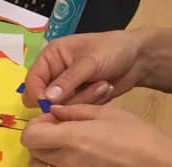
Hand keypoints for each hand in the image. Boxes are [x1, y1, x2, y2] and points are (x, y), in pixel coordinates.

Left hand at [21, 104, 171, 166]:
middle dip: (39, 138)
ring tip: (63, 146)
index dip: (35, 125)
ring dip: (43, 154)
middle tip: (57, 131)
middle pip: (31, 151)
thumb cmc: (136, 135)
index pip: (29, 136)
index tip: (50, 120)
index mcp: (71, 139)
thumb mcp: (106, 113)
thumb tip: (54, 111)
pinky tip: (73, 159)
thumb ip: (75, 111)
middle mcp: (64, 161)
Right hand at [23, 30, 146, 105]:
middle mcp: (53, 74)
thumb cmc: (114, 49)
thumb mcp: (90, 61)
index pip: (32, 81)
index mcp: (51, 58)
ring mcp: (65, 89)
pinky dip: (90, 103)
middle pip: (41, 99)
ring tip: (102, 84)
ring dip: (83, 99)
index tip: (52, 103)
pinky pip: (74, 112)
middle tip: (83, 92)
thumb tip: (47, 98)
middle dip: (62, 100)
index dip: (39, 94)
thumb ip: (68, 80)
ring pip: (60, 108)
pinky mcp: (77, 101)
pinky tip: (105, 89)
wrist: (139, 59)